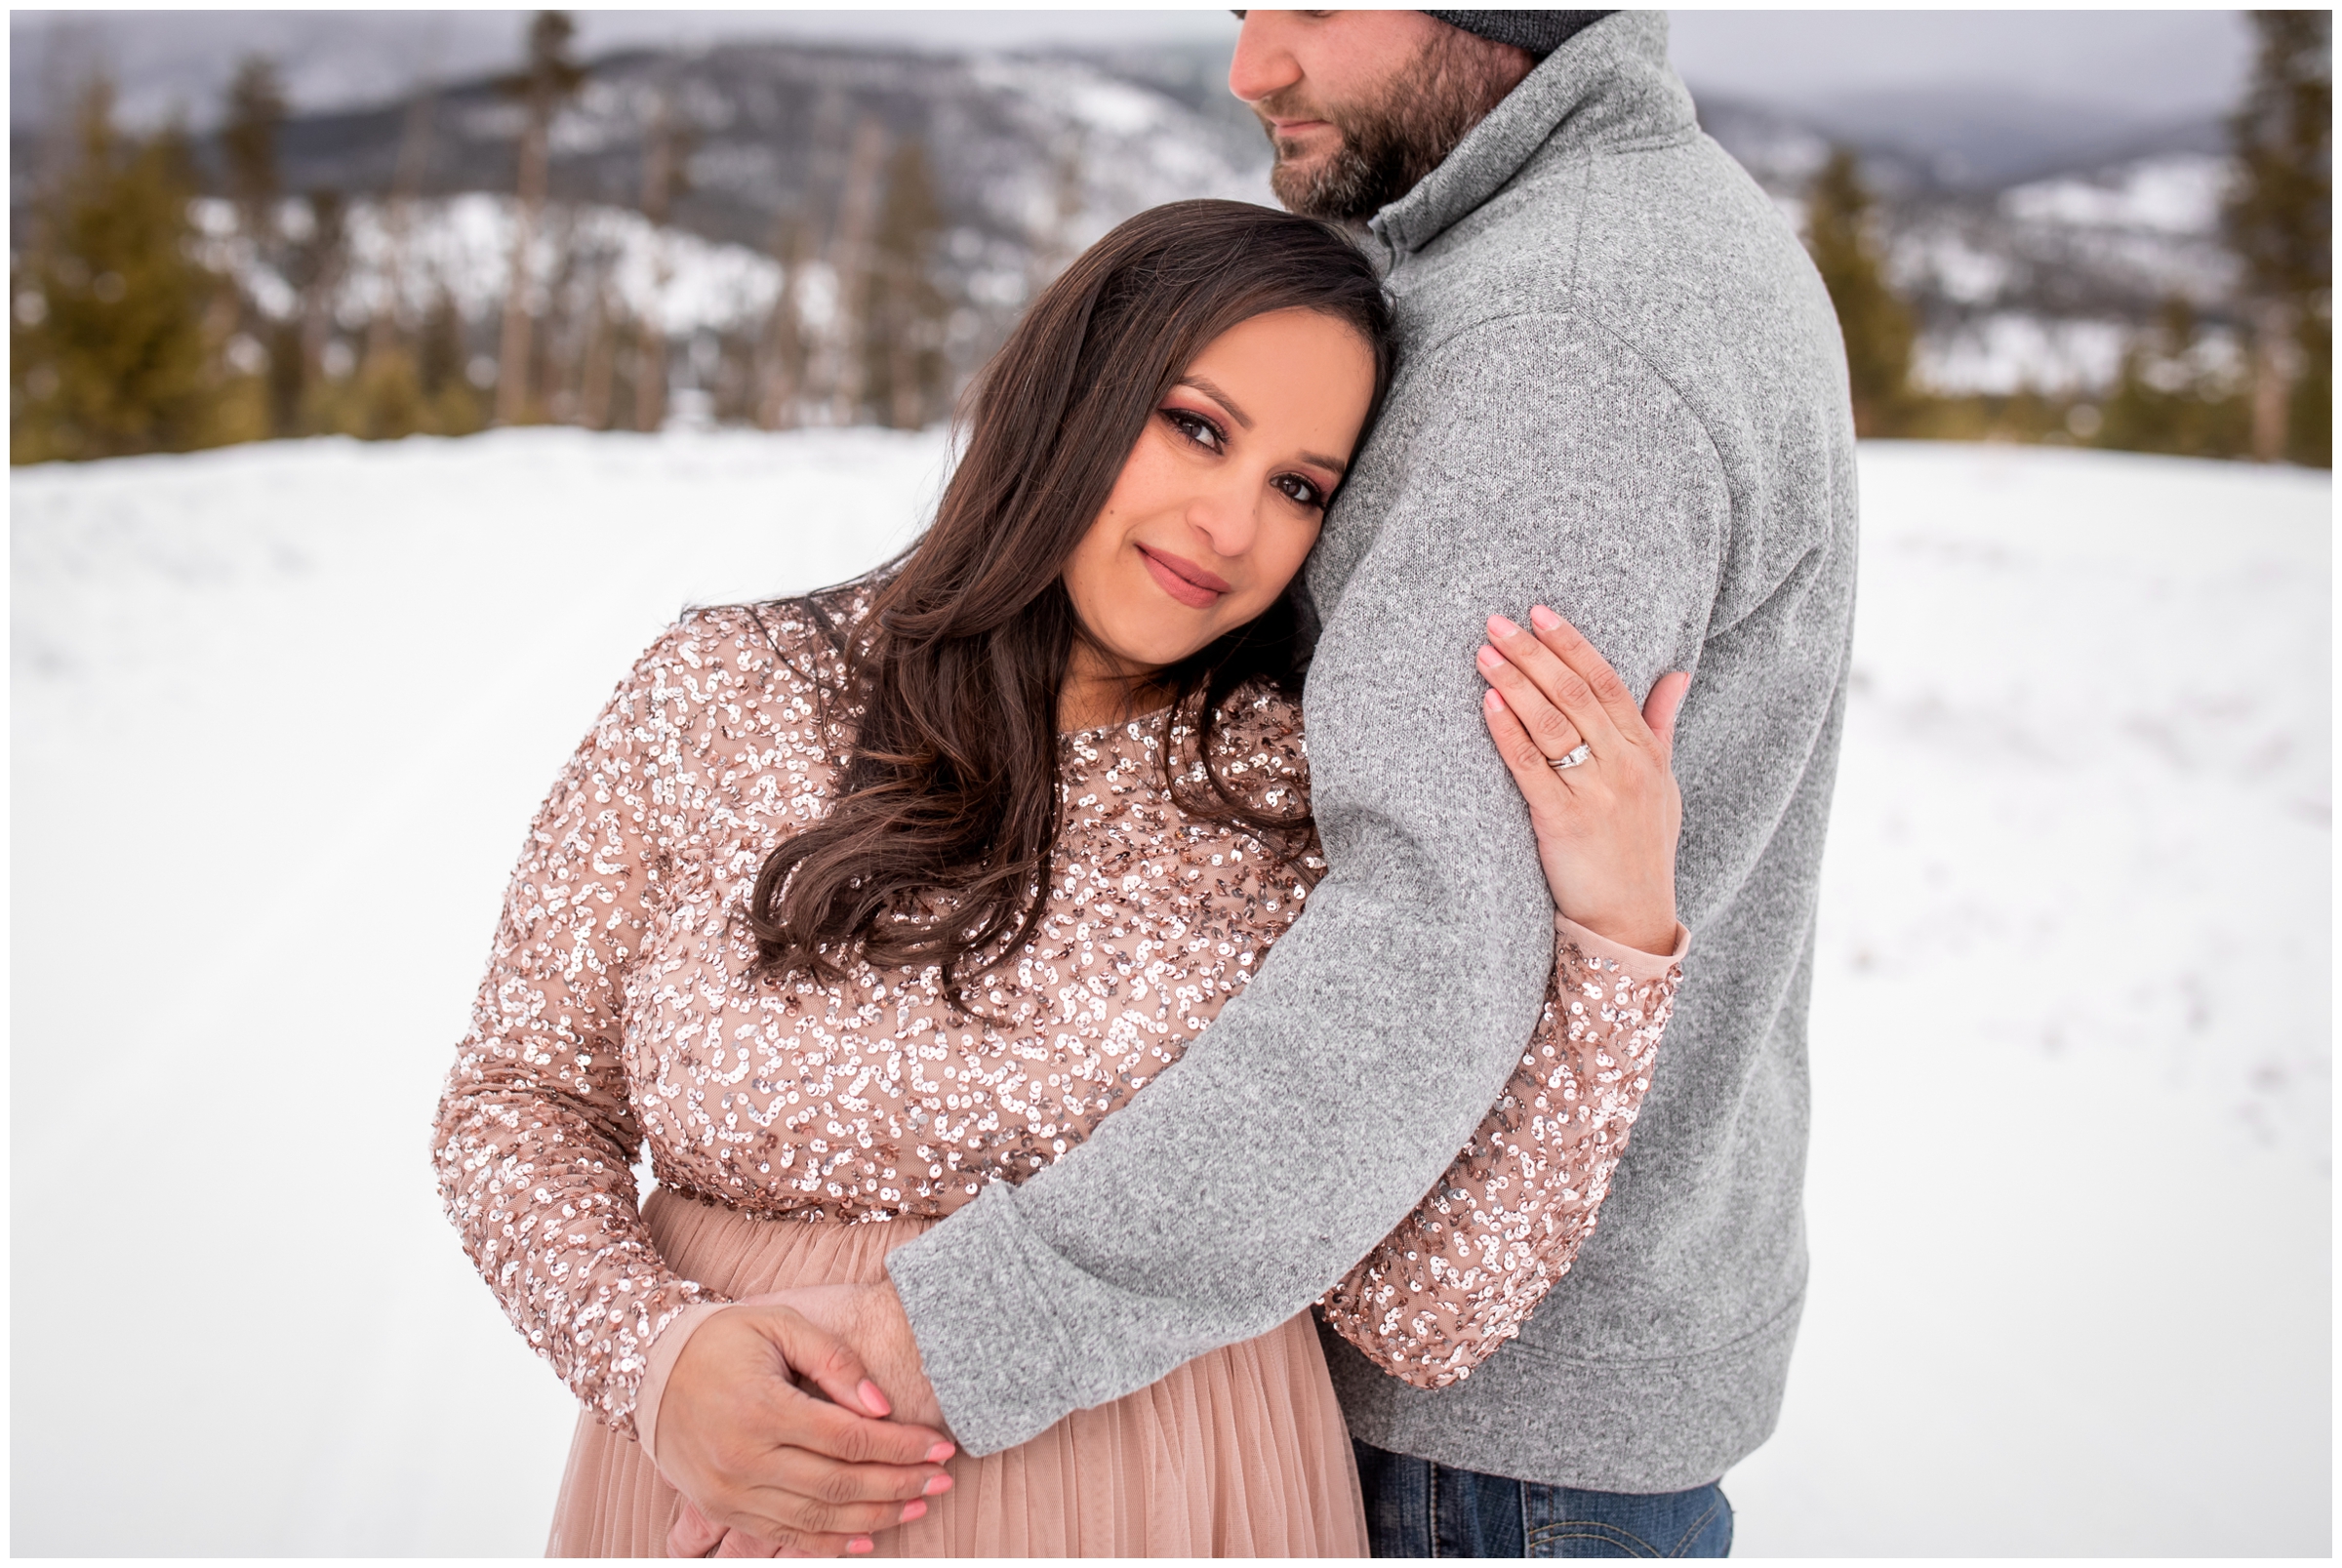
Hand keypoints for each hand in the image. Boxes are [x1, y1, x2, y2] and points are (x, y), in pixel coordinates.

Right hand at [654, 1298, 953, 1556]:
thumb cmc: (723, 1339)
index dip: (901, 1446)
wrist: (651, 1368)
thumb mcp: (780, 1325)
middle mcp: (744, 1458)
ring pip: (817, 1518)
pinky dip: (828, 1543)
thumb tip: (882, 1408)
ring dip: (875, 1517)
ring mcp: (729, 1492)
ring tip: (919, 1506)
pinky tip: (867, 1537)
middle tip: (943, 1480)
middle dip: (899, 1486)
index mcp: (762, 1408)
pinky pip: (782, 1536)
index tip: (941, 1446)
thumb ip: (835, 1361)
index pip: (849, 1439)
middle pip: (839, 1484)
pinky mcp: (721, 1508)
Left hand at [1476, 606, 1686, 953]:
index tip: (1541, 612)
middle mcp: (1625, 767)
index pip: (1608, 682)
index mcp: (1646, 753)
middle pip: (1575, 695)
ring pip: (1552, 724)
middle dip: (1534, 653)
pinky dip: (1508, 732)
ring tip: (1485, 653)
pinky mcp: (1563, 823)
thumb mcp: (1664, 783)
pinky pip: (1532, 768)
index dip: (1572, 644)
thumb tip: (1677, 672)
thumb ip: (1661, 725)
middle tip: (1497, 622)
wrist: (1633, 920)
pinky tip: (1488, 705)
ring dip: (1515, 683)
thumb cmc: (1643, 849)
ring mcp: (1596, 794)